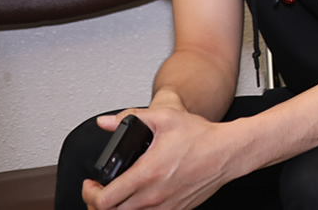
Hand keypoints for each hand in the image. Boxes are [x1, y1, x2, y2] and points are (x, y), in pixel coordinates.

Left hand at [82, 106, 236, 209]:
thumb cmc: (201, 137)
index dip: (90, 194)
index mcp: (147, 174)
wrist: (227, 152)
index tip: (91, 184)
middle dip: (99, 203)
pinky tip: (140, 197)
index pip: (104, 200)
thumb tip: (106, 122)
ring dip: (118, 208)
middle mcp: (154, 195)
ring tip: (118, 195)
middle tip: (100, 191)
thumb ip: (132, 117)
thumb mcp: (165, 118)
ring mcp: (165, 206)